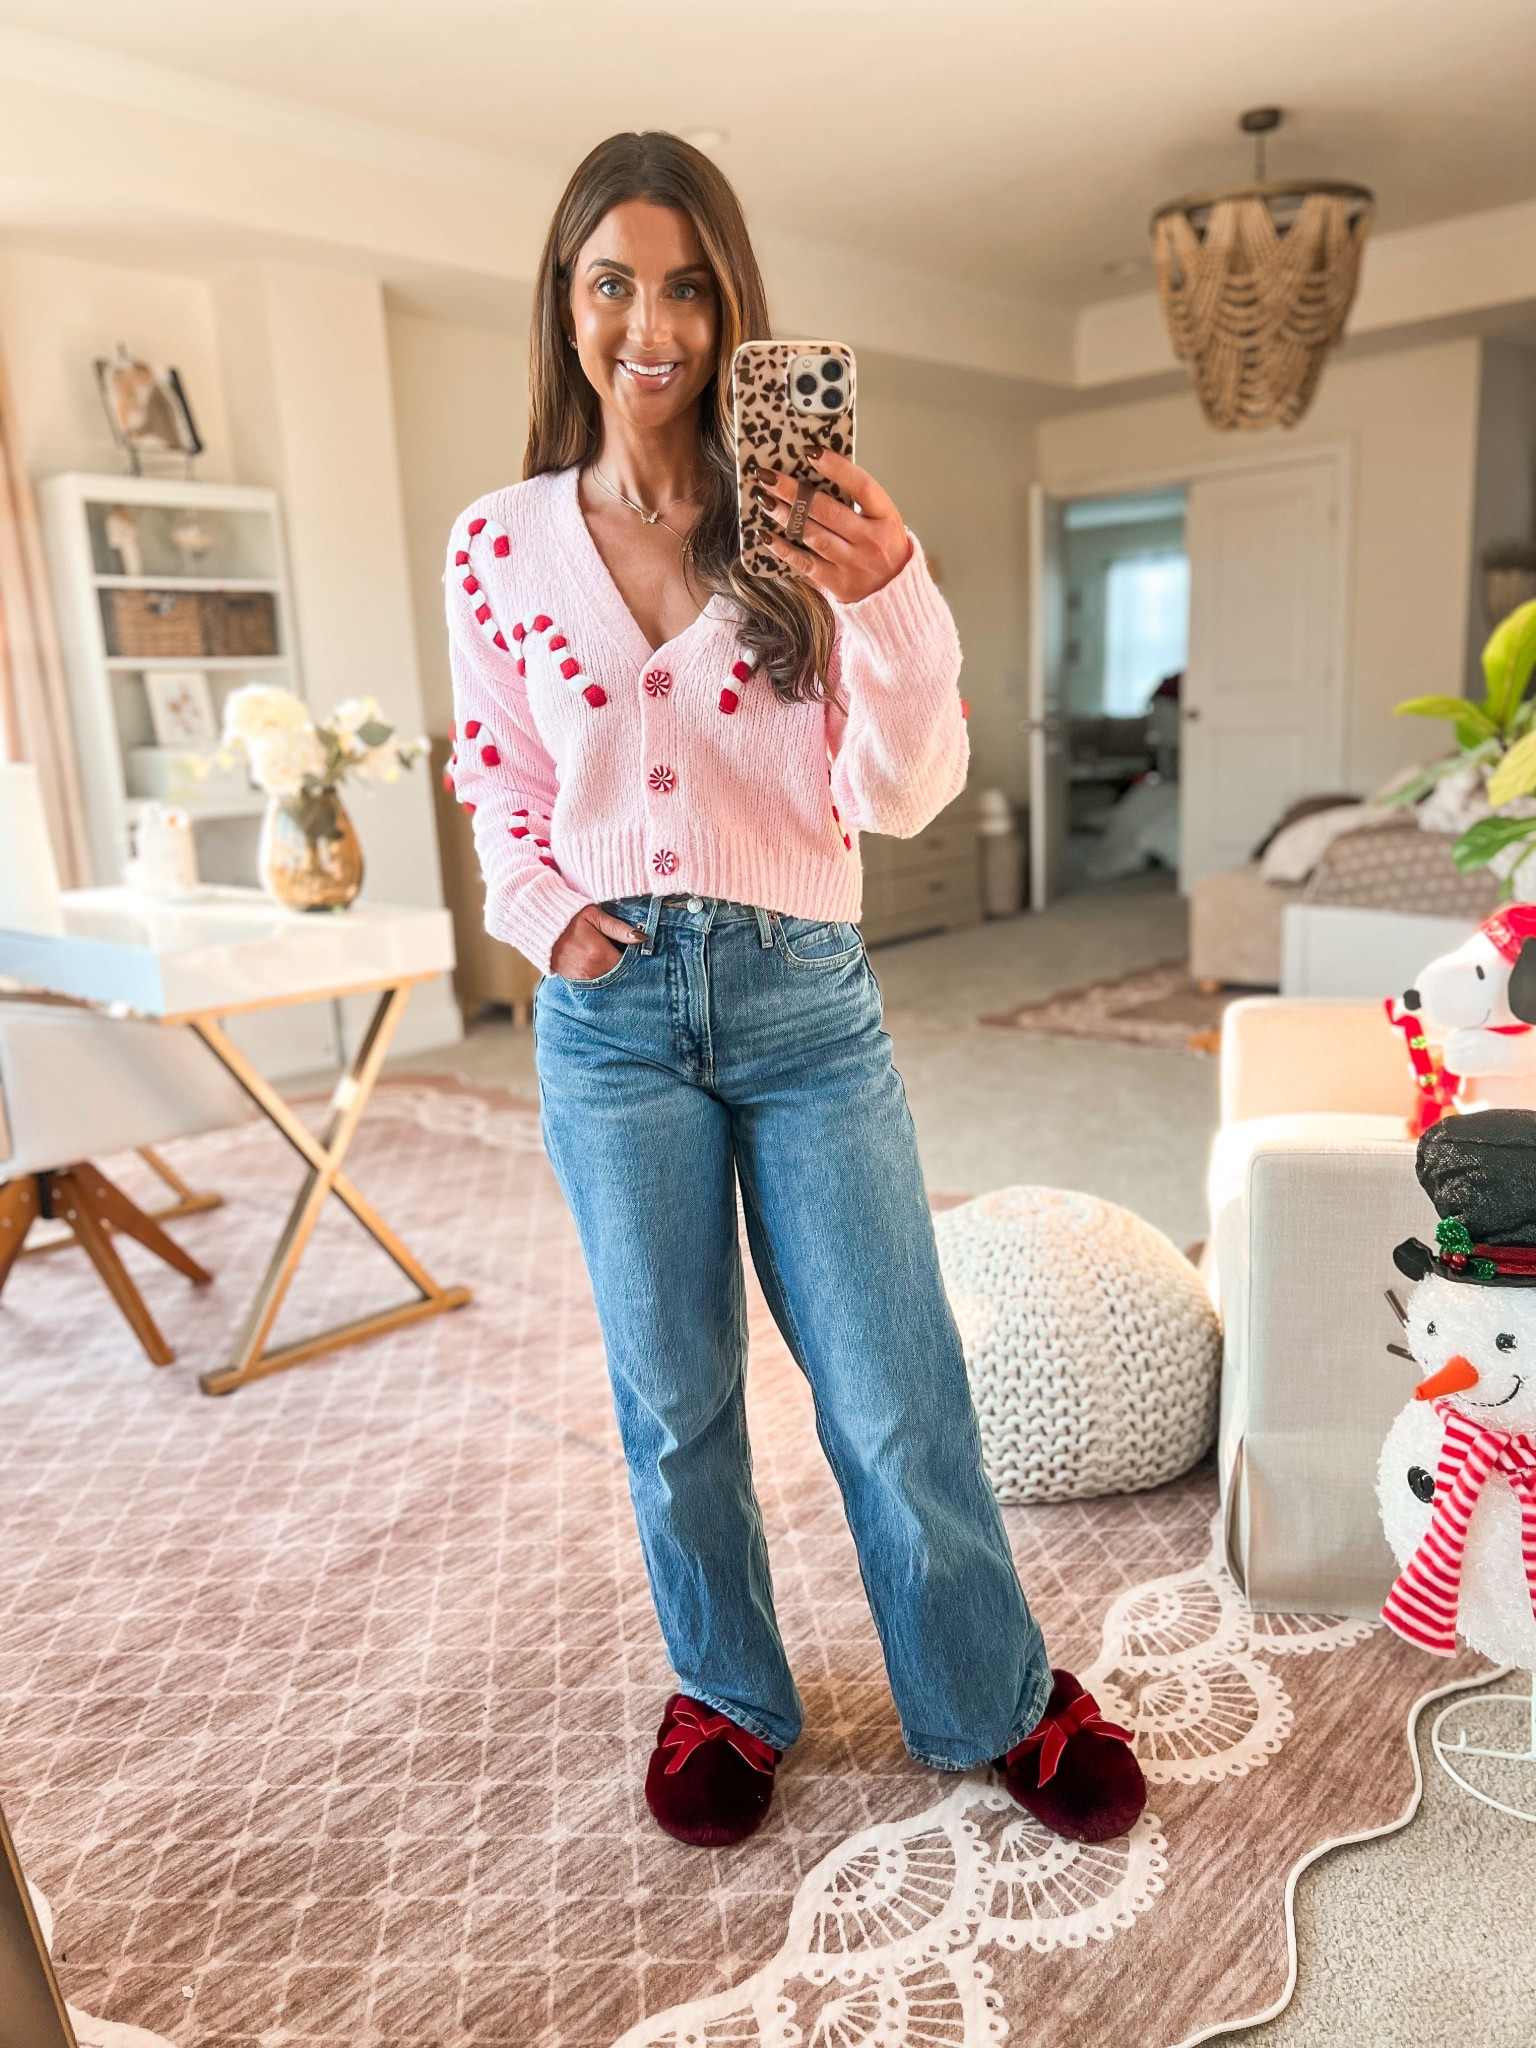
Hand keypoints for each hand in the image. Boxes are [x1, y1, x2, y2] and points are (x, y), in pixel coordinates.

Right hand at [550, 904, 643, 979]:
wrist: (540, 928)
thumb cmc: (569, 917)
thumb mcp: (594, 916)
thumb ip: (618, 928)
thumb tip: (642, 937)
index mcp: (599, 954)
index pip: (629, 964)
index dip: (637, 958)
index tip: (641, 952)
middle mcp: (592, 971)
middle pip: (621, 975)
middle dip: (628, 968)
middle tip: (631, 956)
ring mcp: (583, 979)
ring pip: (610, 981)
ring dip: (617, 973)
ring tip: (616, 958)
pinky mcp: (576, 982)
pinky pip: (597, 983)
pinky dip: (604, 976)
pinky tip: (605, 965)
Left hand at [755, 450, 912, 601]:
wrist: (893, 592)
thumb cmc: (881, 545)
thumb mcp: (881, 518)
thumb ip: (856, 499)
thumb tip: (813, 469)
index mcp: (886, 517)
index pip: (862, 485)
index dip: (836, 467)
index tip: (809, 451)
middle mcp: (872, 540)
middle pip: (828, 511)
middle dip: (794, 491)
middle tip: (768, 476)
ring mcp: (854, 564)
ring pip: (813, 535)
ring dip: (785, 516)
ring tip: (764, 500)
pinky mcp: (838, 583)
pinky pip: (805, 563)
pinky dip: (784, 548)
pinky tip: (766, 535)